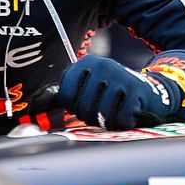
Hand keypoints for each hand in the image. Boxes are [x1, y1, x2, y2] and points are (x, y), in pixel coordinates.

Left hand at [57, 55, 176, 129]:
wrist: (150, 90)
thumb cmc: (111, 92)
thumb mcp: (86, 86)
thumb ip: (62, 94)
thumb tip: (34, 104)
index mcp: (86, 62)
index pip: (66, 96)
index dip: (74, 108)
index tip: (84, 105)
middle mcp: (103, 65)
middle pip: (83, 108)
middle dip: (92, 117)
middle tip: (102, 111)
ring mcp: (121, 77)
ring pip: (102, 115)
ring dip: (108, 121)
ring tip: (114, 112)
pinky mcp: (137, 91)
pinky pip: (120, 119)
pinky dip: (123, 122)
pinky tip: (127, 113)